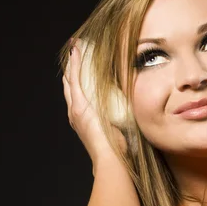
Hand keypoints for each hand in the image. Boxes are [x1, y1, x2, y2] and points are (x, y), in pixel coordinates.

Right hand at [62, 40, 127, 159]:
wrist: (110, 158)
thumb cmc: (117, 149)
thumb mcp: (119, 129)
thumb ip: (121, 119)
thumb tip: (135, 113)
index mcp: (84, 118)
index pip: (79, 92)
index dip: (79, 77)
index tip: (82, 63)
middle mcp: (75, 112)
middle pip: (71, 84)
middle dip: (73, 66)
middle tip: (76, 49)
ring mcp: (76, 109)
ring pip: (71, 79)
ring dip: (73, 61)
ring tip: (76, 47)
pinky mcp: (80, 106)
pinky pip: (75, 79)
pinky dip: (75, 64)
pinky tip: (76, 51)